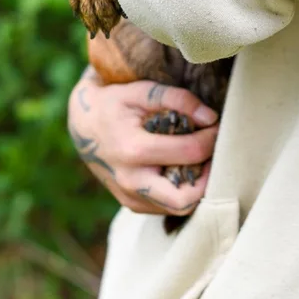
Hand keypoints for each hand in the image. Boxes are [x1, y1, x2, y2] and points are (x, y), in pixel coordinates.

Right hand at [68, 66, 219, 216]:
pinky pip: (164, 207)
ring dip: (195, 187)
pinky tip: (181, 168)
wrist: (81, 125)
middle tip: (213, 154)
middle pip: (185, 198)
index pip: (189, 152)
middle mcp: (131, 180)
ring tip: (199, 160)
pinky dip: (179, 191)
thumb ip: (178, 99)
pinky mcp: (130, 203)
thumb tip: (211, 118)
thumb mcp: (141, 91)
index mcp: (134, 150)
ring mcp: (129, 196)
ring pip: (177, 207)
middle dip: (208, 177)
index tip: (216, 125)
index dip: (211, 138)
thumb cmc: (114, 103)